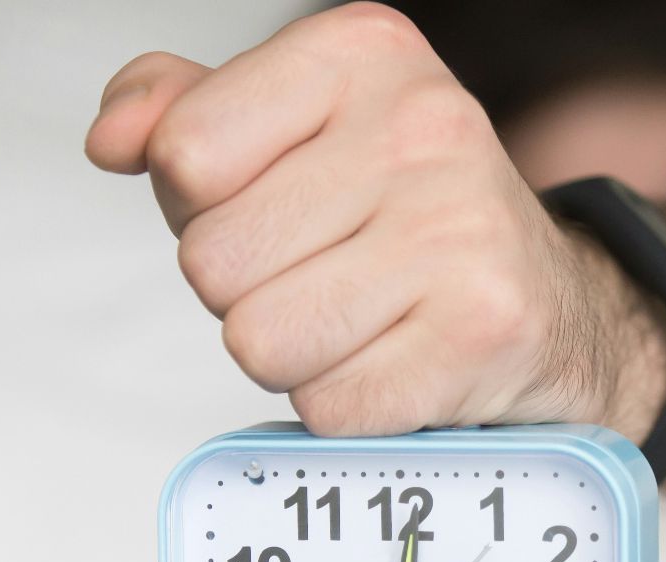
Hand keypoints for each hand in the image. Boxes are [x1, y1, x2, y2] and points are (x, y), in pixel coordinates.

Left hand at [84, 3, 665, 438]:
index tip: (278, 205)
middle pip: (213, 260)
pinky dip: (347, 405)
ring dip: (294, 355)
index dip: (203, 207)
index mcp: (366, 52)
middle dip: (248, 291)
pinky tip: (397, 362)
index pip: (185, 153)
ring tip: (361, 321)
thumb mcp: (292, 131)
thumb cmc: (400, 219)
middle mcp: (424, 126)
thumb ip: (180, 113)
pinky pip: (327, 405)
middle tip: (328, 276)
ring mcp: (460, 230)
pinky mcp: (481, 332)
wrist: (554, 307)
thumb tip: (112, 140)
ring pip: (259, 342)